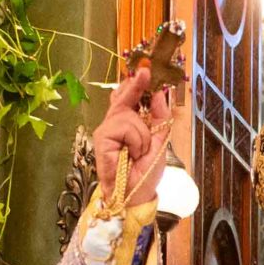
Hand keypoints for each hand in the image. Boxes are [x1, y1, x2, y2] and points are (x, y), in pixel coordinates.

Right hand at [91, 65, 170, 205]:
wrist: (136, 194)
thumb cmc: (145, 172)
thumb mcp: (160, 140)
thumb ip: (160, 117)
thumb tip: (160, 92)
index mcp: (128, 124)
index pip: (129, 98)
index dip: (135, 84)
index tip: (144, 70)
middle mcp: (115, 124)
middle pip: (124, 97)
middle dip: (135, 87)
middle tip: (144, 72)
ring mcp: (106, 130)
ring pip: (129, 115)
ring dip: (142, 134)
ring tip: (140, 151)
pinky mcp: (102, 138)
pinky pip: (124, 127)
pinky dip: (135, 140)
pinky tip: (132, 154)